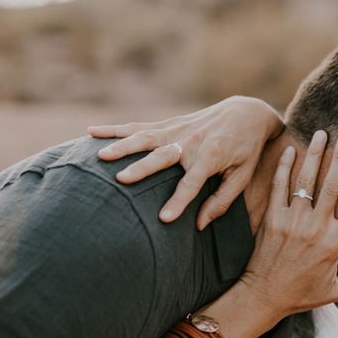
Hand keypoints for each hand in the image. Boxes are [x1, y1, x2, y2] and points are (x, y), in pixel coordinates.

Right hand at [88, 97, 284, 229]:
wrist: (246, 113)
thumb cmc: (246, 150)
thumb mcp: (242, 176)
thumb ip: (222, 201)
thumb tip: (198, 225)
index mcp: (211, 157)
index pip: (191, 183)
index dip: (178, 201)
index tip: (163, 218)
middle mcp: (190, 141)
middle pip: (162, 156)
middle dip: (141, 168)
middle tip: (121, 180)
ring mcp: (177, 130)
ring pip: (144, 137)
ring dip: (121, 145)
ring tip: (99, 157)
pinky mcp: (168, 124)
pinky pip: (138, 126)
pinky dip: (114, 129)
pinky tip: (91, 132)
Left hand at [241, 131, 337, 316]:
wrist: (262, 297)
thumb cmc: (302, 295)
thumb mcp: (337, 291)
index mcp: (334, 246)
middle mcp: (315, 230)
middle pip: (333, 188)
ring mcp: (292, 222)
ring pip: (306, 182)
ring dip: (315, 155)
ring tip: (322, 133)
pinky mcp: (272, 219)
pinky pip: (279, 187)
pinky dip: (284, 167)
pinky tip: (291, 150)